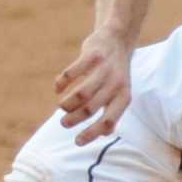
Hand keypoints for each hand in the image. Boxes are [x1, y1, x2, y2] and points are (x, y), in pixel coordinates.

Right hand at [55, 27, 133, 144]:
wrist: (118, 39)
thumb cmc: (116, 73)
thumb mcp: (121, 92)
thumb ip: (113, 111)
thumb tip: (104, 133)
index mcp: (124, 97)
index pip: (107, 122)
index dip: (91, 134)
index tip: (77, 141)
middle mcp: (116, 84)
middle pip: (89, 109)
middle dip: (73, 120)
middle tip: (63, 123)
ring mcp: (104, 69)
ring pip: (80, 94)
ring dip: (66, 104)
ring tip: (62, 107)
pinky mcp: (91, 55)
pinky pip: (71, 73)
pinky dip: (61, 83)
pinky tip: (58, 88)